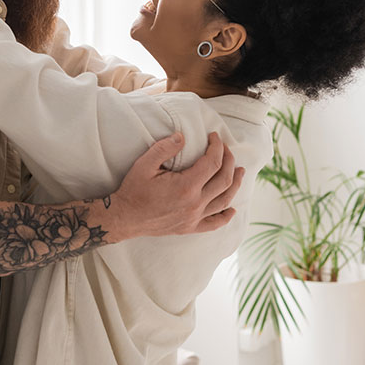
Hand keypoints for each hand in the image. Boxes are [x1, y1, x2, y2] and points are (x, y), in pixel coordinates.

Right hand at [112, 131, 243, 238]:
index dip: (217, 147)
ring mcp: (194, 218)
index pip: (213, 163)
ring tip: (240, 171)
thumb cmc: (133, 190)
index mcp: (186, 186)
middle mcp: (195, 204)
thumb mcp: (144, 164)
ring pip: (224, 200)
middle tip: (226, 149)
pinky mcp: (190, 227)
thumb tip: (182, 136)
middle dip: (229, 160)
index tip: (214, 137)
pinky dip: (226, 216)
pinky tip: (232, 209)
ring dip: (235, 184)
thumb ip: (165, 148)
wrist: (124, 218)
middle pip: (224, 180)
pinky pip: (214, 223)